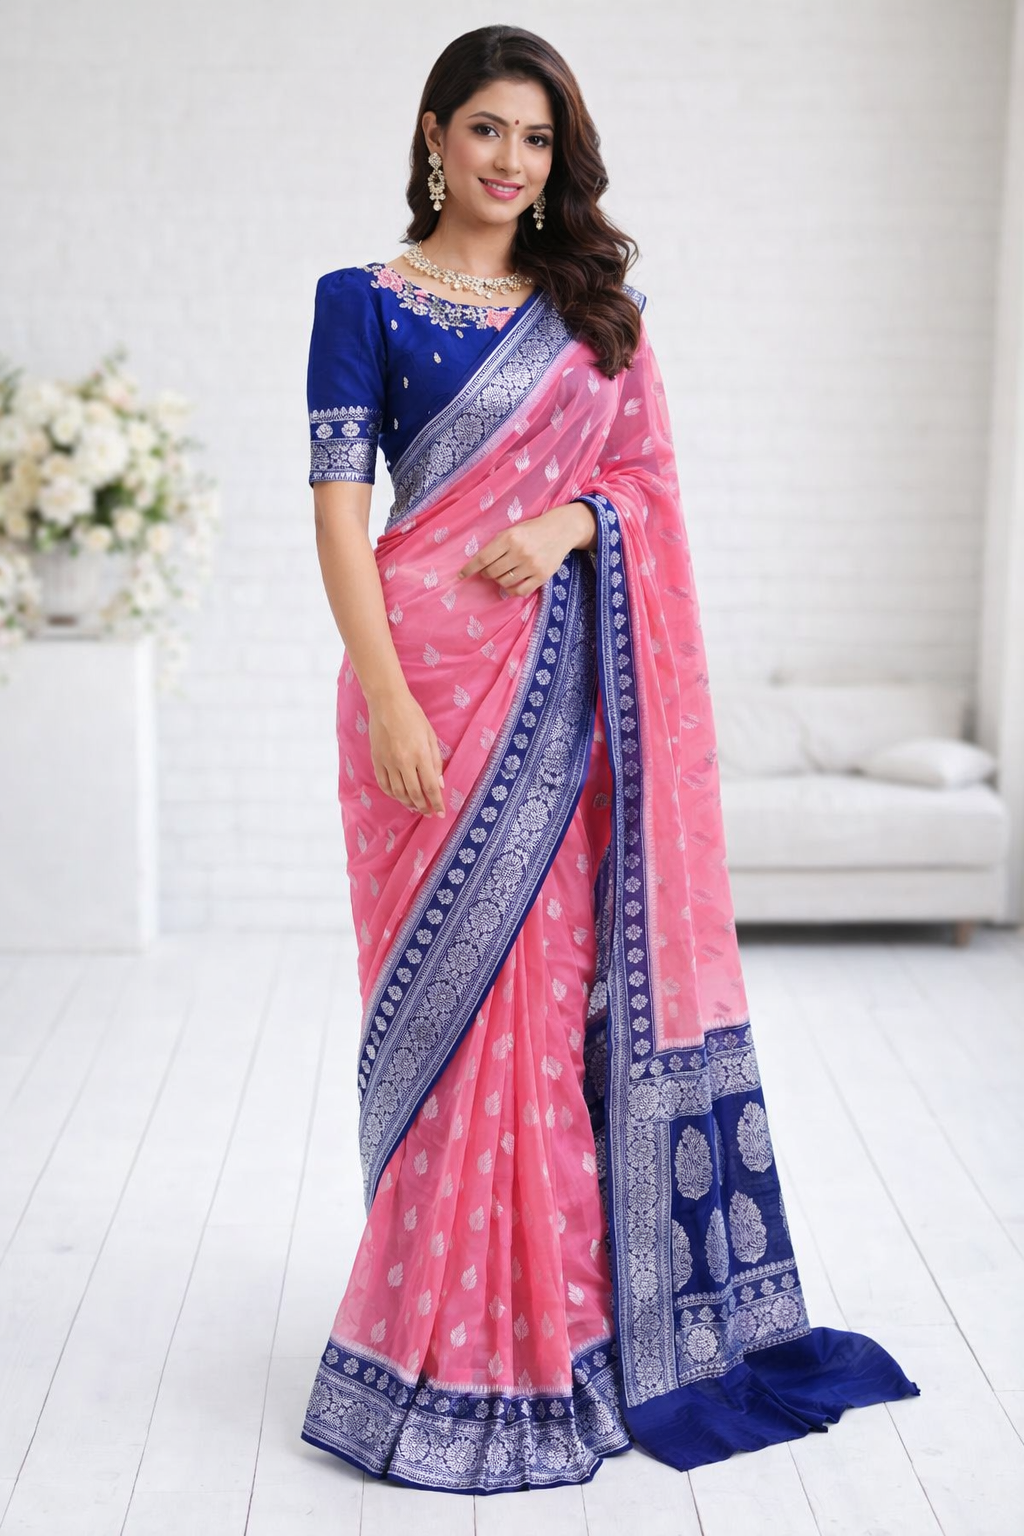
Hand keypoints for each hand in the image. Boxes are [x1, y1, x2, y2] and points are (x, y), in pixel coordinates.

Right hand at [367, 685, 445, 817]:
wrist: (387, 703)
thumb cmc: (413, 716)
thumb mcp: (431, 736)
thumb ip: (436, 761)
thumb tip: (440, 784)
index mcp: (420, 754)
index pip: (430, 787)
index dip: (436, 803)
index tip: (440, 813)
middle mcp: (404, 762)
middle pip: (414, 793)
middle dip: (423, 807)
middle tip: (428, 813)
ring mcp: (388, 762)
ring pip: (398, 792)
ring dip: (408, 803)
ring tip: (415, 807)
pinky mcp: (376, 760)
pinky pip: (384, 784)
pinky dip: (392, 794)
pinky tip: (399, 796)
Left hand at [456, 502, 596, 596]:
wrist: (561, 530)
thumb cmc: (532, 530)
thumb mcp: (513, 530)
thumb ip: (497, 545)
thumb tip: (479, 564)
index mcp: (510, 537)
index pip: (483, 558)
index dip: (470, 568)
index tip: (460, 575)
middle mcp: (520, 552)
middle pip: (493, 572)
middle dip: (487, 573)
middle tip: (489, 570)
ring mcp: (532, 565)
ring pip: (504, 582)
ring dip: (499, 581)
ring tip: (502, 574)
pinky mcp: (542, 576)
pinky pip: (520, 591)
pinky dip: (511, 591)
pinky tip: (511, 585)